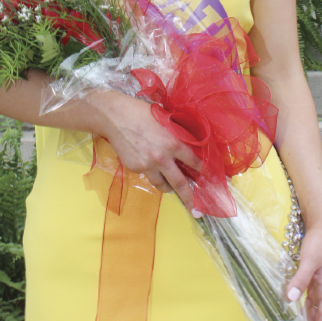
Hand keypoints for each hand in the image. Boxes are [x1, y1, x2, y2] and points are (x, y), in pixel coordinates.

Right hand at [92, 90, 201, 212]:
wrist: (114, 117)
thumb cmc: (141, 112)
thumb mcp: (164, 120)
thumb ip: (175, 134)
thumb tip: (186, 145)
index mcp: (172, 143)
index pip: (193, 162)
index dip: (201, 170)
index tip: (207, 177)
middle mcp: (161, 158)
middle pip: (180, 183)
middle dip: (189, 197)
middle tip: (196, 208)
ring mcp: (147, 166)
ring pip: (162, 184)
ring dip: (169, 187)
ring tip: (171, 186)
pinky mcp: (134, 168)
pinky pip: (147, 175)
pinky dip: (151, 173)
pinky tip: (148, 163)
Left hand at [286, 225, 321, 320]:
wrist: (321, 228)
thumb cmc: (318, 244)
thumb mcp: (308, 260)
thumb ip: (300, 279)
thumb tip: (291, 298)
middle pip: (320, 315)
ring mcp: (320, 284)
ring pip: (315, 308)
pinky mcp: (314, 279)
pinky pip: (310, 298)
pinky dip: (304, 308)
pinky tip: (296, 313)